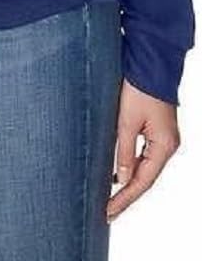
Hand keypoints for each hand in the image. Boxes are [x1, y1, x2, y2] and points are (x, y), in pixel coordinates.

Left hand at [106, 77, 180, 221]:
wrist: (151, 62)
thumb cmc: (139, 87)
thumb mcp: (126, 121)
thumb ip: (124, 152)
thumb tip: (121, 179)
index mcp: (164, 146)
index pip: (142, 181)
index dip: (124, 199)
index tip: (108, 212)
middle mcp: (167, 145)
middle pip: (145, 178)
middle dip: (126, 195)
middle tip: (106, 211)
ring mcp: (164, 137)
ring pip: (145, 168)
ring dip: (128, 182)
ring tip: (109, 198)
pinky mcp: (157, 129)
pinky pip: (145, 155)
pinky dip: (132, 166)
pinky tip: (118, 173)